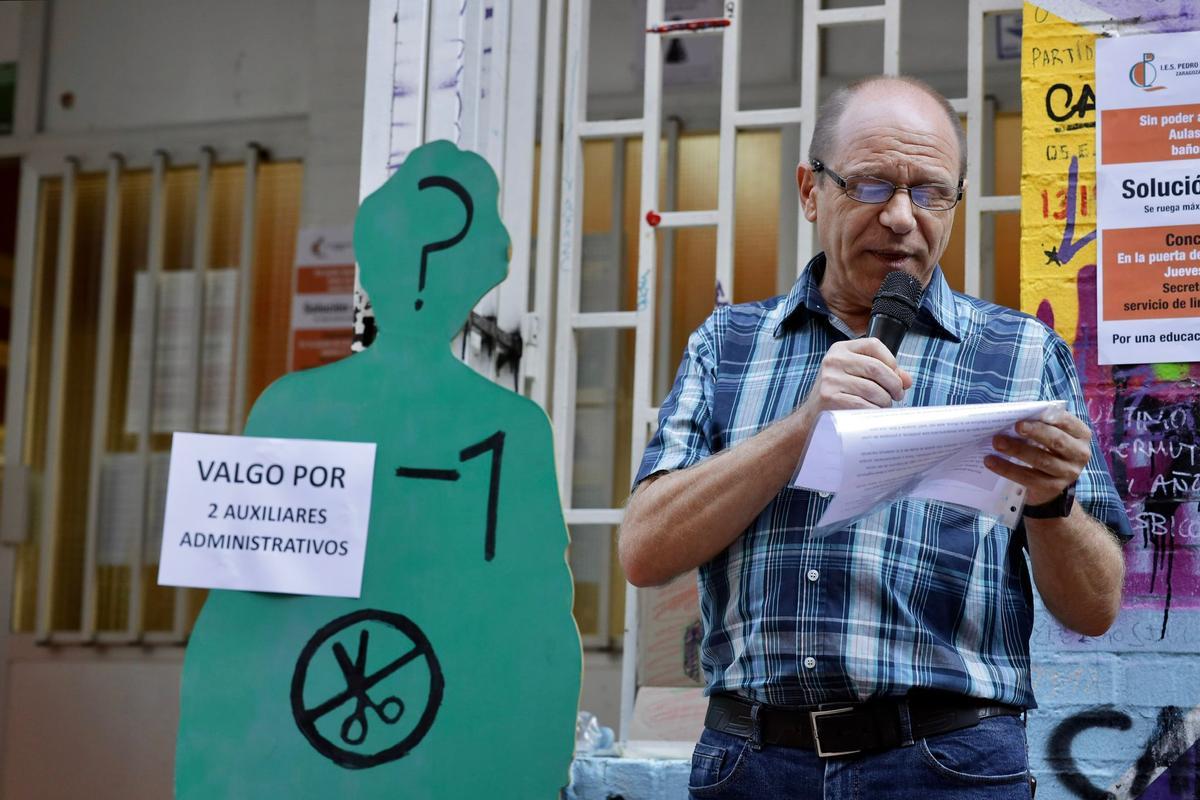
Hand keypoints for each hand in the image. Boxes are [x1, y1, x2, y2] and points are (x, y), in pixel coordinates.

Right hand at [798, 338, 912, 418]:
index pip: (874, 345)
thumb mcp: (857, 375)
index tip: (896, 376)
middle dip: (894, 384)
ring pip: (873, 389)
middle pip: (877, 368)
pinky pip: (863, 404)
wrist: (813, 416)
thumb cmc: (839, 393)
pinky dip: (874, 411)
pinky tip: (873, 412)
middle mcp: (834, 360)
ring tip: (884, 405)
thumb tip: (907, 380)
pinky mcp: (830, 397)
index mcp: (841, 349)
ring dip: (885, 401)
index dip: (891, 360)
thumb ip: (883, 373)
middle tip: (898, 395)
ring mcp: (830, 379)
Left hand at [985, 408, 1091, 506]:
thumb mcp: (1049, 436)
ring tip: (996, 442)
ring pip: (1041, 460)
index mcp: (1080, 435)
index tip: (1033, 412)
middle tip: (1015, 426)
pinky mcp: (1052, 488)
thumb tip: (1014, 412)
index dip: (1049, 418)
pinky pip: (1027, 477)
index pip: (1067, 422)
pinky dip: (1007, 468)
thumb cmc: (1046, 450)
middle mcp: (1079, 454)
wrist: (1050, 486)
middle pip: (1056, 441)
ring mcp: (1068, 473)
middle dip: (1035, 432)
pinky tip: (990, 461)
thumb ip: (1040, 424)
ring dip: (1017, 450)